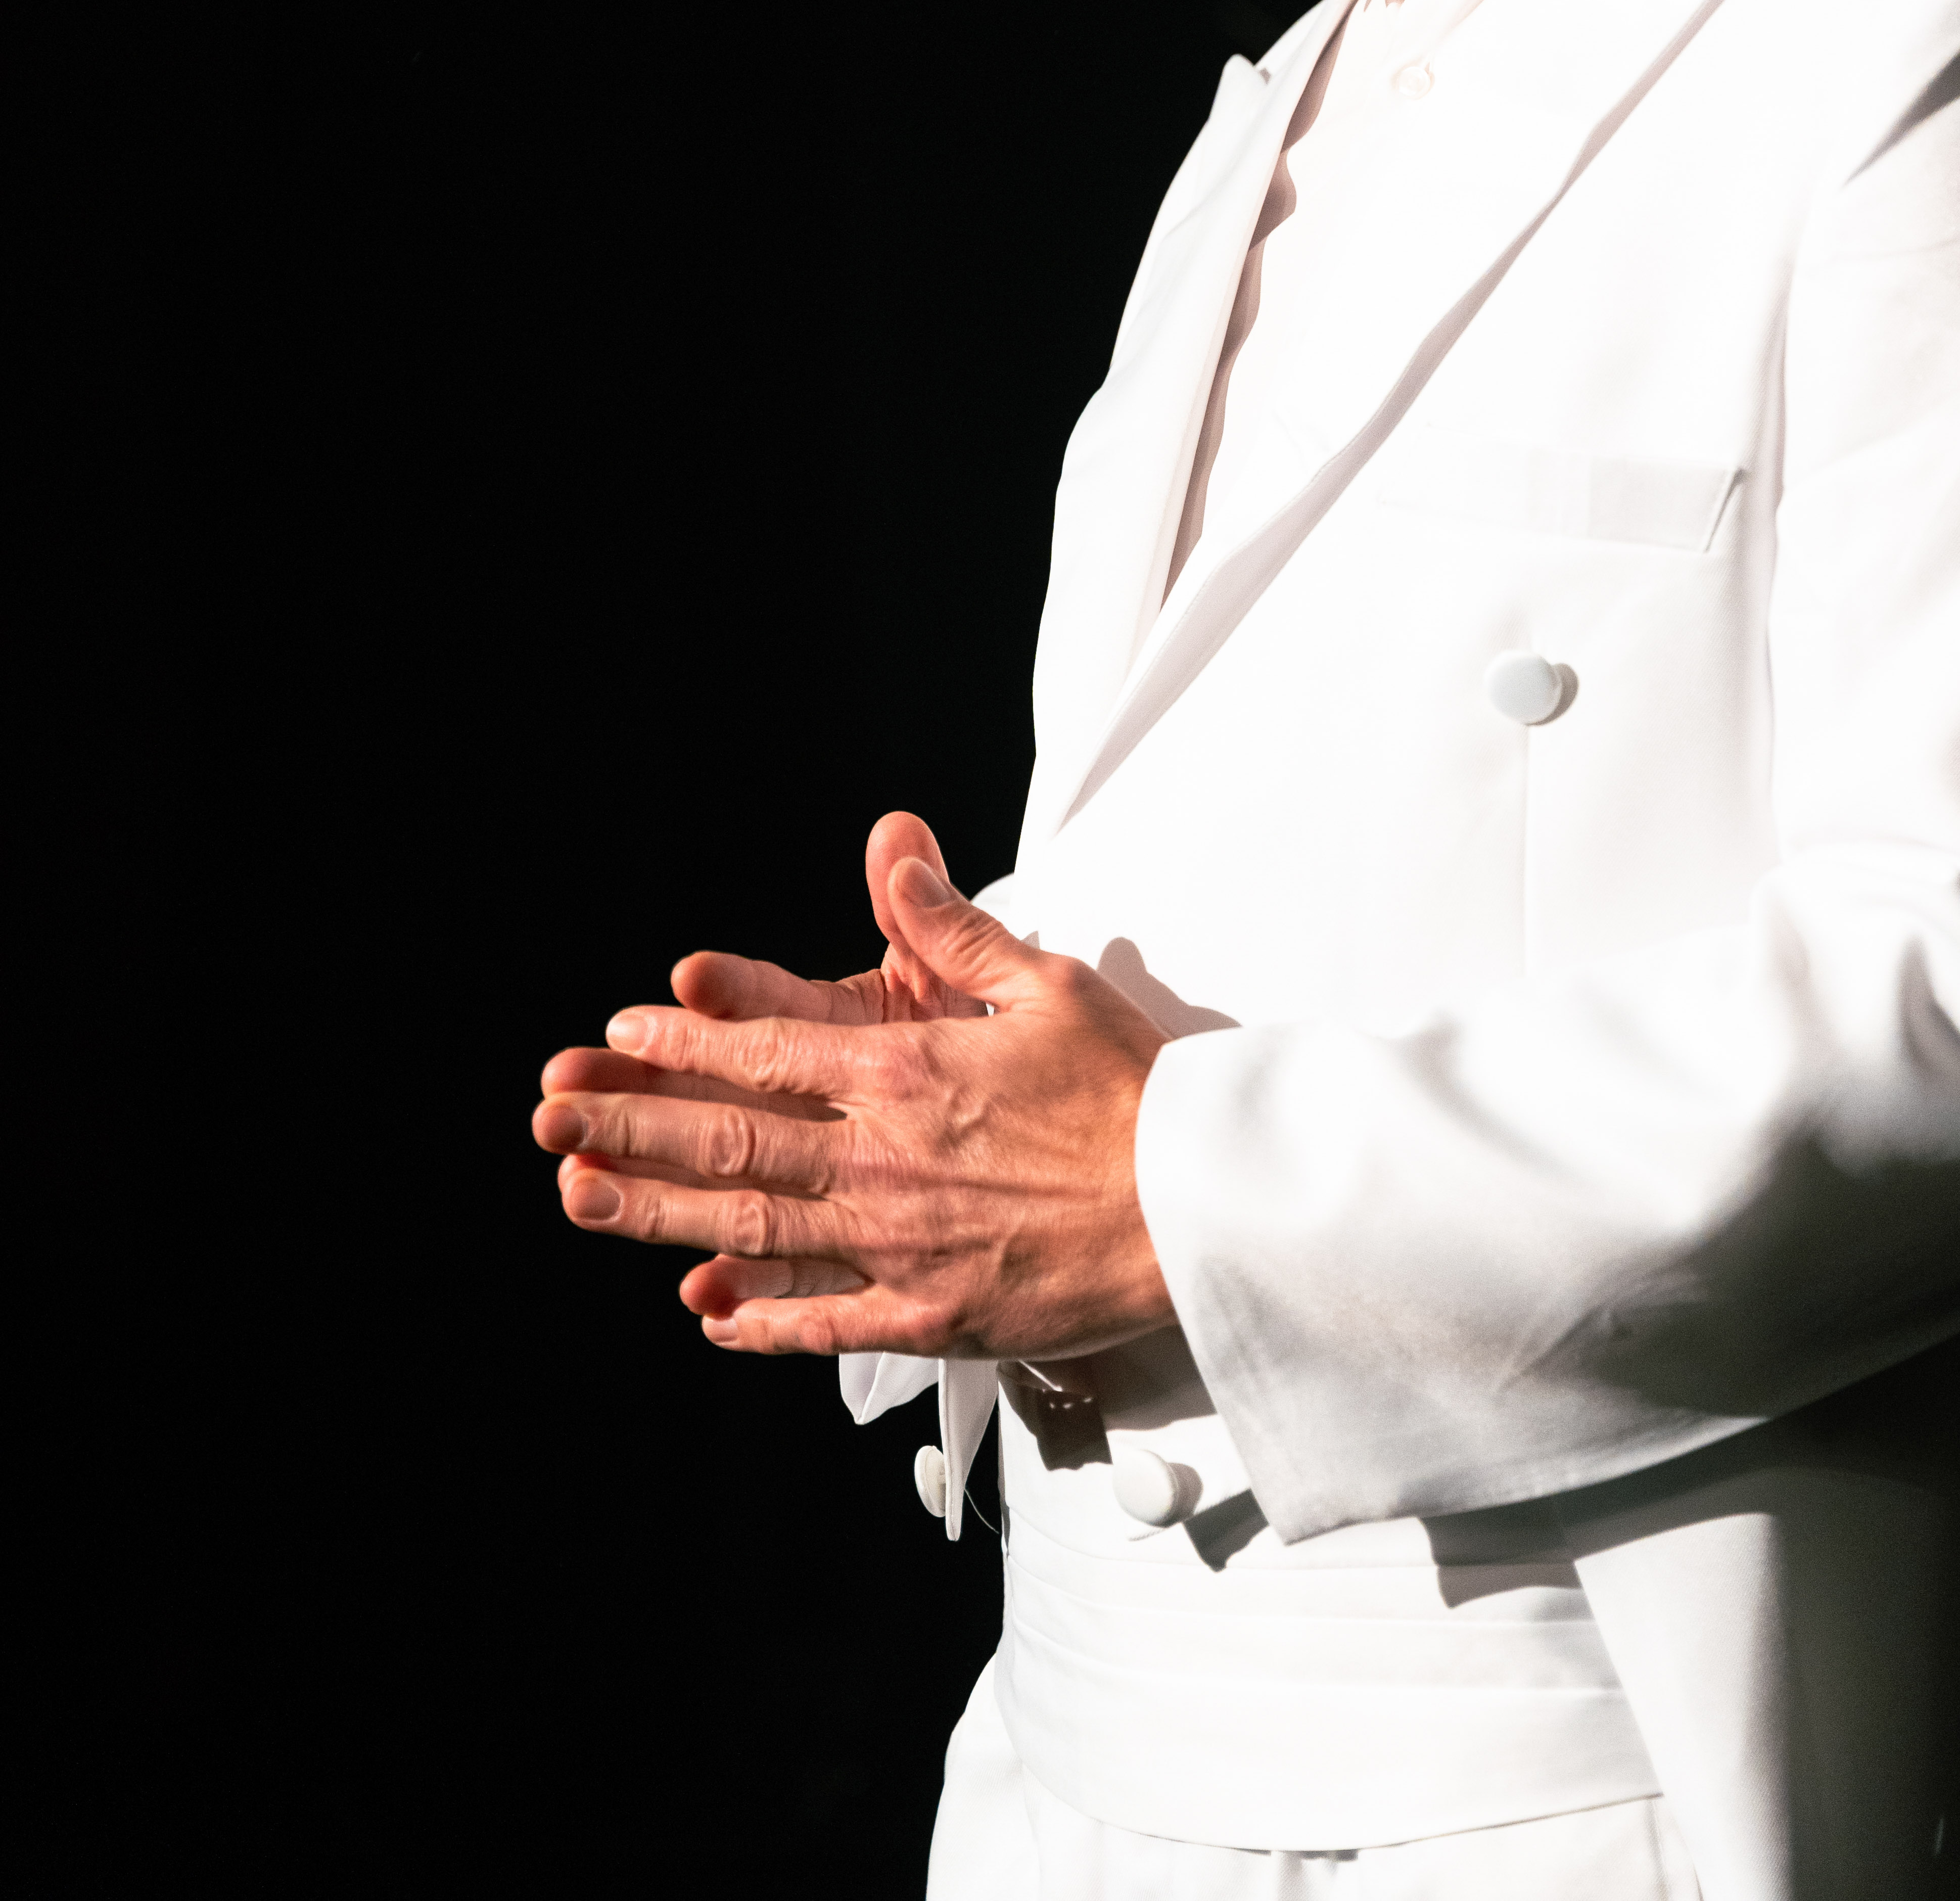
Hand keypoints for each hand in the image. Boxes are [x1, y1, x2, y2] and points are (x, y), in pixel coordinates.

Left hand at [531, 821, 1173, 1363]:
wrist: (1196, 1205)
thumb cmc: (1129, 1091)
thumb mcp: (1044, 983)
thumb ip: (955, 926)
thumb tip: (892, 851)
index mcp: (907, 1072)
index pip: (766, 1052)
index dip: (682, 1042)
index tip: (619, 1031)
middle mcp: (883, 1158)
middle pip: (730, 1138)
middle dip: (630, 1122)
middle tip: (551, 1116)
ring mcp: (899, 1244)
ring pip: (750, 1227)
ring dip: (657, 1213)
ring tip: (582, 1198)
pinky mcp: (931, 1315)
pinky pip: (824, 1320)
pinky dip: (757, 1319)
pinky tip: (705, 1315)